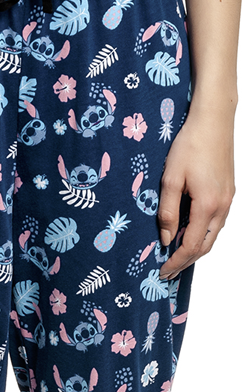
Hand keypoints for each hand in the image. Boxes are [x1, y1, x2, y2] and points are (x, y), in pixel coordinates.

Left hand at [157, 106, 235, 279]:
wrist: (213, 120)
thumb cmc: (190, 144)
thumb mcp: (171, 178)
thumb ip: (168, 212)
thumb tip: (166, 239)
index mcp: (208, 205)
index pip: (191, 246)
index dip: (176, 262)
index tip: (162, 271)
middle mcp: (222, 206)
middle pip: (205, 246)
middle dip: (186, 262)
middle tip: (168, 271)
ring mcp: (228, 200)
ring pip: (213, 235)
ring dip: (195, 249)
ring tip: (176, 257)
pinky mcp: (228, 192)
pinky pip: (217, 223)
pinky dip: (203, 234)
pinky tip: (190, 233)